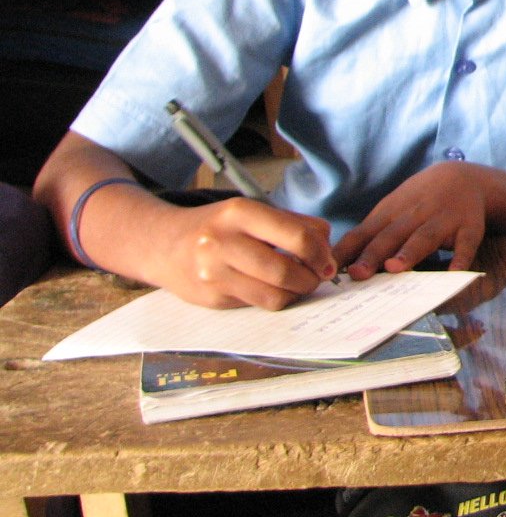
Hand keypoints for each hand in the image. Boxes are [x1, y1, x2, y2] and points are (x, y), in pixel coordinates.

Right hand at [154, 197, 335, 309]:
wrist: (164, 244)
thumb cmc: (219, 226)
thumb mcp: (252, 212)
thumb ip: (292, 223)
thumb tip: (328, 243)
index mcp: (240, 213)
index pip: (297, 236)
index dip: (321, 253)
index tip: (329, 261)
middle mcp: (223, 242)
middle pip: (286, 271)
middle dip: (312, 278)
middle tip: (318, 276)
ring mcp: (214, 273)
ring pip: (274, 295)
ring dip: (297, 293)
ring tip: (300, 283)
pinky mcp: (212, 298)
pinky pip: (258, 304)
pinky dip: (275, 299)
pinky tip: (275, 288)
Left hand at [334, 163, 494, 279]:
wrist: (463, 177)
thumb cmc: (417, 201)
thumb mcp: (391, 210)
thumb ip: (368, 236)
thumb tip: (335, 264)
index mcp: (390, 213)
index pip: (364, 232)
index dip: (348, 250)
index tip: (331, 269)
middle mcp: (414, 215)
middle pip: (392, 235)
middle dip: (374, 254)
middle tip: (358, 273)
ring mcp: (443, 220)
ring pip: (424, 237)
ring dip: (410, 252)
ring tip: (395, 268)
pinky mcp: (469, 227)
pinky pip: (466, 243)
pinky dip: (461, 258)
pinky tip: (455, 273)